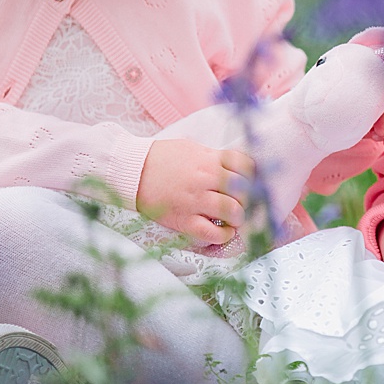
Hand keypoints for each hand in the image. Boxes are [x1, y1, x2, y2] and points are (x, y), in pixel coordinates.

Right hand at [135, 138, 254, 245]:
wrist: (131, 171)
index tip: (250, 182)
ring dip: (238, 218)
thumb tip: (235, 166)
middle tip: (244, 204)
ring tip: (234, 219)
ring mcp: (195, 200)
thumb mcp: (191, 148)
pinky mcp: (183, 220)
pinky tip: (223, 232)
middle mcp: (205, 179)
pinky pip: (212, 233)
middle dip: (249, 199)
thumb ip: (213, 157)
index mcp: (208, 159)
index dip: (253, 176)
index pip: (246, 165)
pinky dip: (223, 236)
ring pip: (233, 211)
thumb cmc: (161, 158)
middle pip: (245, 190)